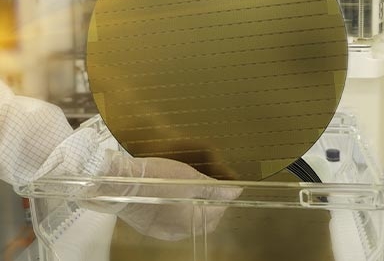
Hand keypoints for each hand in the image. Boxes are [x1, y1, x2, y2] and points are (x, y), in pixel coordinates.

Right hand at [92, 150, 240, 240]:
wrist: (119, 183)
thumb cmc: (155, 178)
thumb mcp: (190, 179)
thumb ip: (214, 189)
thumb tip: (235, 192)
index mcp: (191, 222)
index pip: (218, 213)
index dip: (222, 198)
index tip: (223, 186)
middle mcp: (178, 232)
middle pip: (204, 221)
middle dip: (210, 205)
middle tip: (209, 187)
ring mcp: (162, 232)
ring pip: (188, 223)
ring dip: (194, 209)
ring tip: (192, 191)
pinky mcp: (150, 228)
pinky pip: (172, 223)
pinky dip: (179, 213)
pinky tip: (175, 199)